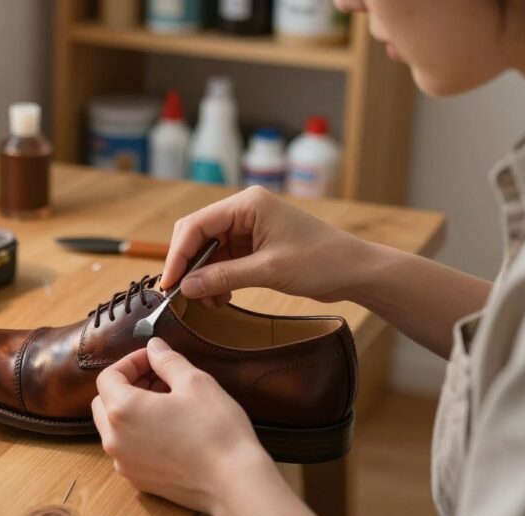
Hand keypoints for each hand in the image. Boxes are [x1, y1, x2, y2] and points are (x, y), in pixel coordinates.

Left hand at [92, 338, 273, 515]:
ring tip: (167, 402)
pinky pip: (127, 450)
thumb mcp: (195, 382)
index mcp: (122, 410)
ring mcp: (124, 463)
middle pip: (104, 402)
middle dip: (127, 385)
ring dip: (132, 410)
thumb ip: (167, 361)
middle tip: (159, 379)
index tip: (154, 359)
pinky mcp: (139, 481)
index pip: (108, 377)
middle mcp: (114, 439)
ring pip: (114, 427)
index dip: (131, 362)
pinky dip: (138, 434)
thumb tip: (154, 348)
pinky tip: (169, 429)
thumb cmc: (215, 430)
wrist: (233, 484)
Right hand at [161, 187, 369, 303]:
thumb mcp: (268, 270)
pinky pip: (223, 261)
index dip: (177, 254)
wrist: (355, 271)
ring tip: (208, 302)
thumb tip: (186, 288)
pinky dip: (217, 280)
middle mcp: (244, 211)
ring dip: (203, 277)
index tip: (169, 283)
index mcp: (247, 205)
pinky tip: (221, 298)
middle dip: (188, 266)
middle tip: (181, 295)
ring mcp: (248, 228)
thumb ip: (224, 277)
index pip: (196, 225)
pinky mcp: (253, 245)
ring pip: (208, 251)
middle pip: (197, 235)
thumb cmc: (321, 261)